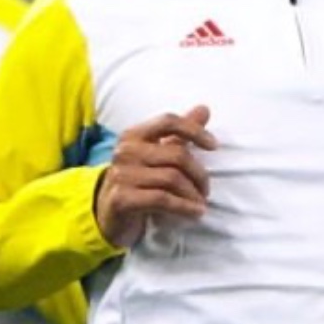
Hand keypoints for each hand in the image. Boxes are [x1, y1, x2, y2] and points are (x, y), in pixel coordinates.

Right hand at [94, 105, 216, 247]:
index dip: (194, 130)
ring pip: (172, 178)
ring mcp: (121, 174)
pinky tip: (195, 212)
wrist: (109, 214)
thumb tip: (204, 109)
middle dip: (199, 174)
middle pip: (177, 155)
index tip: (213, 146)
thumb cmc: (138, 183)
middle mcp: (125, 151)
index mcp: (133, 135)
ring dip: (193, 194)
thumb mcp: (157, 156)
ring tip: (201, 203)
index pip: (168, 122)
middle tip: (206, 190)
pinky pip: (162, 199)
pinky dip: (184, 207)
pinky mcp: (122, 198)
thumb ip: (180, 134)